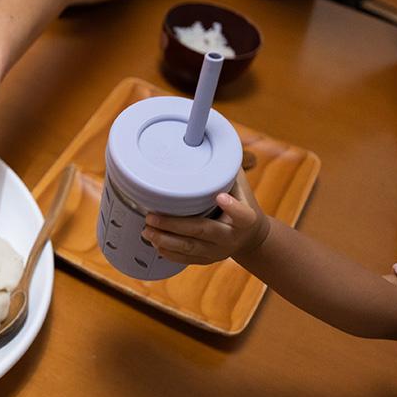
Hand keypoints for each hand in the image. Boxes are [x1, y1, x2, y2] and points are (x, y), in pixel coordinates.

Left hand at [142, 172, 270, 264]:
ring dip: (165, 240)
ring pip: (190, 249)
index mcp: (246, 219)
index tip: (220, 197)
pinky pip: (185, 260)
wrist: (251, 237)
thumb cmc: (241, 202)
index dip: (232, 207)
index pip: (242, 215)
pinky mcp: (207, 260)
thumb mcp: (240, 186)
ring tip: (146, 230)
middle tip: (150, 216)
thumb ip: (225, 168)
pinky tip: (154, 243)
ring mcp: (218, 252)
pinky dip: (168, 252)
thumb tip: (203, 135)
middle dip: (174, 226)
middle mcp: (231, 237)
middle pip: (202, 232)